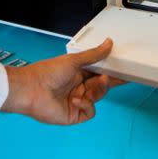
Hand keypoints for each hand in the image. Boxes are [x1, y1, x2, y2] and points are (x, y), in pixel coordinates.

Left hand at [0, 39, 124, 124]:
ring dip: (98, 90)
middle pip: (101, 86)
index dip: (111, 72)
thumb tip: (108, 43)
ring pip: (98, 97)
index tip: (125, 69)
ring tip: (95, 84)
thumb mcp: (74, 60)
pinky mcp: (74, 115)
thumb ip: (94, 55)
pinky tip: (76, 100)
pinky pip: (90, 112)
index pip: (99, 72)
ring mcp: (77, 101)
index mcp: (78, 73)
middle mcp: (78, 87)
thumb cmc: (48, 72)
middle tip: (115, 76)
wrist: (31, 90)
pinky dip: (87, 105)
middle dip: (108, 81)